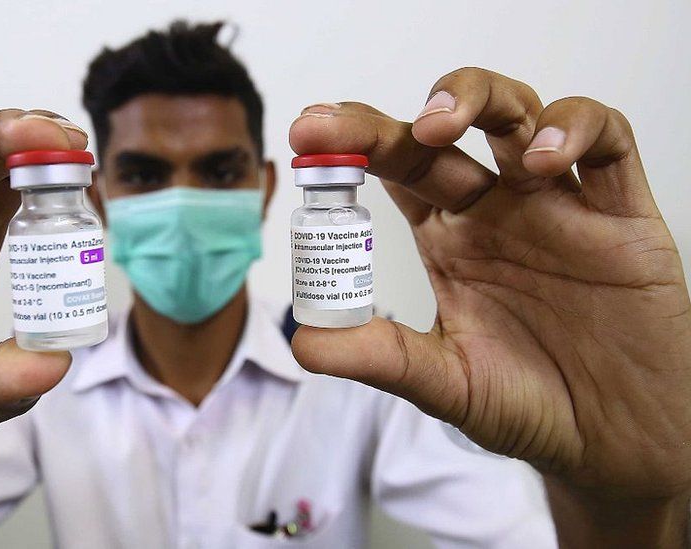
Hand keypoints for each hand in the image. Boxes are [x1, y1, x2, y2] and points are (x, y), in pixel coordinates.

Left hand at [290, 69, 690, 543]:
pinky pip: (607, 141)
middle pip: (439, 133)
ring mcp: (556, 204)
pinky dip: (576, 130)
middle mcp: (496, 210)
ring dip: (476, 99)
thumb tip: (304, 342)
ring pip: (518, 113)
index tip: (306, 138)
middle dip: (384, 122)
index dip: (352, 145)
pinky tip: (540, 163)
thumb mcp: (446, 384)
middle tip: (333, 127)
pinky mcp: (621, 213)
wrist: (618, 441)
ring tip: (439, 125)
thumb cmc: (533, 405)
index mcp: (449, 238)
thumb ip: (382, 358)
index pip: (394, 169)